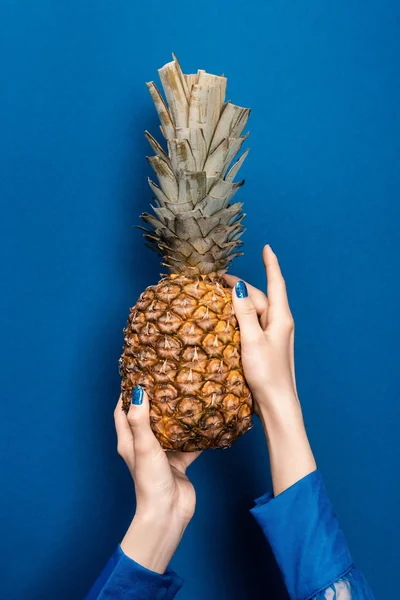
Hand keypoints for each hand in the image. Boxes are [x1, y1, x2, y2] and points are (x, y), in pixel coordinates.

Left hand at [114, 389, 200, 572]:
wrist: (168, 512)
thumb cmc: (150, 480)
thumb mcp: (144, 446)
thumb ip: (140, 419)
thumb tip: (139, 390)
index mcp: (129, 441)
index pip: (123, 411)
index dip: (128, 393)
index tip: (139, 375)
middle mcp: (144, 445)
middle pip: (147, 417)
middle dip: (156, 399)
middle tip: (168, 380)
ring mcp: (162, 454)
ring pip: (169, 428)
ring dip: (176, 414)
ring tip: (187, 394)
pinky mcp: (178, 462)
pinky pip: (188, 444)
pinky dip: (195, 434)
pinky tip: (205, 421)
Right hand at [224, 245, 315, 494]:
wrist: (277, 405)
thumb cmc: (267, 374)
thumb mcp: (252, 340)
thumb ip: (244, 313)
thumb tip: (239, 288)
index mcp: (280, 318)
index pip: (275, 284)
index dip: (270, 264)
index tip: (266, 247)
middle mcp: (278, 324)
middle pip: (259, 297)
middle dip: (241, 287)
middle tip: (217, 280)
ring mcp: (272, 336)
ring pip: (254, 312)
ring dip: (238, 304)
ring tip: (218, 298)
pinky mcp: (265, 347)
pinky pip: (252, 325)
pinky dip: (240, 319)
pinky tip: (226, 321)